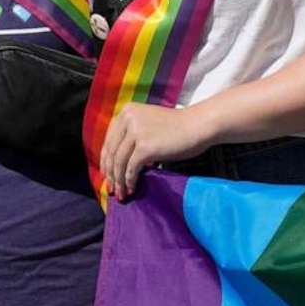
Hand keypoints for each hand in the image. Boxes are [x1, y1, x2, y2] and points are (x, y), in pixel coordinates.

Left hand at [94, 101, 216, 200]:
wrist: (198, 125)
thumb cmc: (178, 128)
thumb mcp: (148, 124)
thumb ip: (131, 134)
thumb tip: (117, 161)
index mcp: (127, 111)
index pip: (109, 140)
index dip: (106, 161)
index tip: (107, 175)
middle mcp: (128, 119)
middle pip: (112, 152)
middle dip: (110, 174)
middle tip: (112, 189)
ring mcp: (136, 132)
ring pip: (119, 162)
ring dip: (119, 181)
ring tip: (122, 193)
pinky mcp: (145, 146)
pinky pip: (131, 168)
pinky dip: (130, 181)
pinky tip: (132, 188)